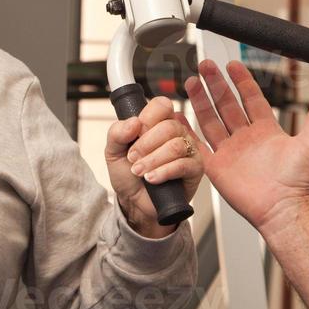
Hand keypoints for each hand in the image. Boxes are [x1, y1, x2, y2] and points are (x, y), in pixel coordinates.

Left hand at [104, 96, 203, 237]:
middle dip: (146, 145)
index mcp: (158, 122)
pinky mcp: (195, 168)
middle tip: (134, 159)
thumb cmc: (128, 175)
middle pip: (169, 126)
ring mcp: (188, 149)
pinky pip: (183, 164)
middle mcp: (176, 132)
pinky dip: (164, 172)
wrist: (134, 203)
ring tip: (141, 172)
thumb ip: (116, 133)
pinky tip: (152, 179)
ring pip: (176, 146)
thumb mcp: (113, 152)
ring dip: (153, 160)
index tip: (134, 135)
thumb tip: (133, 122)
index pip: (161, 105)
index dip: (147, 119)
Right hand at [186, 59, 308, 233]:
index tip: (232, 65)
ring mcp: (229, 151)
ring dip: (200, 101)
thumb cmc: (298, 180)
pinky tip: (178, 117)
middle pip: (226, 105)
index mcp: (266, 130)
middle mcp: (245, 138)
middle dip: (216, 84)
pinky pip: (198, 146)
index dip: (242, 81)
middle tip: (205, 65)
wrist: (282, 207)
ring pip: (210, 120)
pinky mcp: (216, 166)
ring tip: (191, 81)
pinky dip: (187, 132)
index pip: (251, 98)